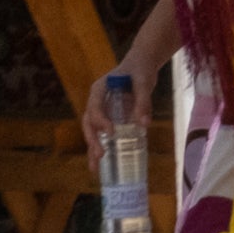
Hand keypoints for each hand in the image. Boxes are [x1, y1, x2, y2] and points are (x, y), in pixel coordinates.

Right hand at [81, 54, 153, 168]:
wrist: (141, 64)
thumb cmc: (140, 70)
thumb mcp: (144, 83)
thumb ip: (143, 101)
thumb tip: (144, 124)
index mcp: (99, 89)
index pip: (95, 107)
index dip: (100, 121)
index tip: (111, 132)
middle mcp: (96, 101)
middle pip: (89, 123)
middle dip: (93, 140)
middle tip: (100, 156)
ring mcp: (101, 110)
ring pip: (92, 131)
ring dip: (93, 148)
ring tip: (95, 168)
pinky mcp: (109, 117)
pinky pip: (102, 133)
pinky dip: (102, 146)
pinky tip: (104, 164)